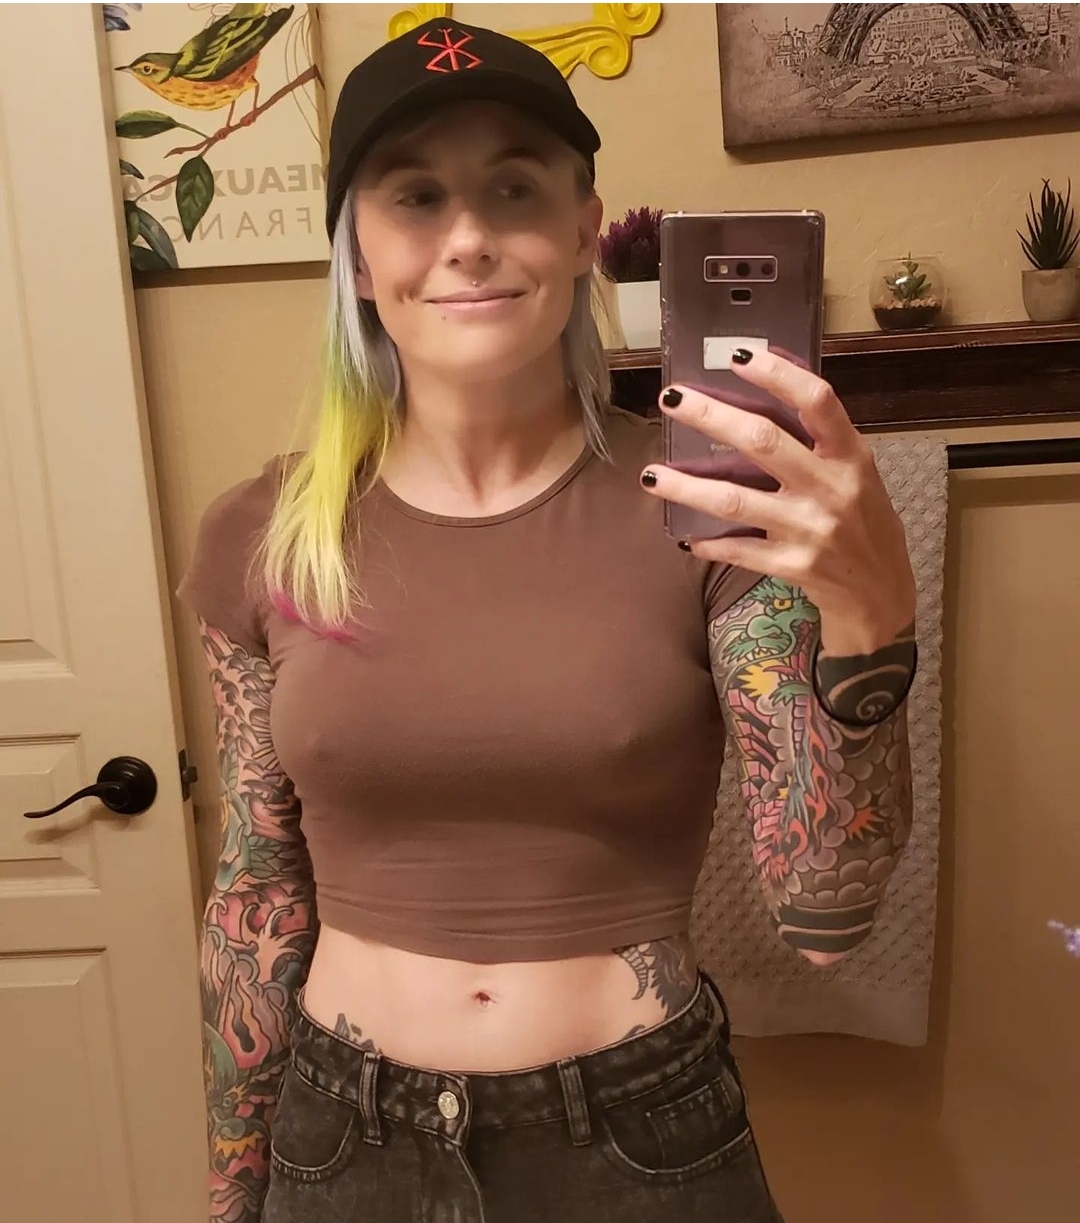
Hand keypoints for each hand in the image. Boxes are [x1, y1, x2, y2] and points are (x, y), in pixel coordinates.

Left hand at [640, 348, 916, 647]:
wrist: (882, 595)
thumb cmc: (865, 525)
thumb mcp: (857, 476)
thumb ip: (820, 444)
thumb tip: (766, 395)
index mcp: (851, 457)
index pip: (818, 402)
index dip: (779, 375)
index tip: (738, 356)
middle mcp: (831, 488)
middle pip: (763, 442)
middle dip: (712, 417)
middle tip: (672, 400)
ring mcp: (810, 529)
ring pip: (736, 500)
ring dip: (687, 486)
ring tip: (650, 475)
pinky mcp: (793, 565)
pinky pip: (739, 550)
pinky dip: (710, 543)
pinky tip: (687, 538)